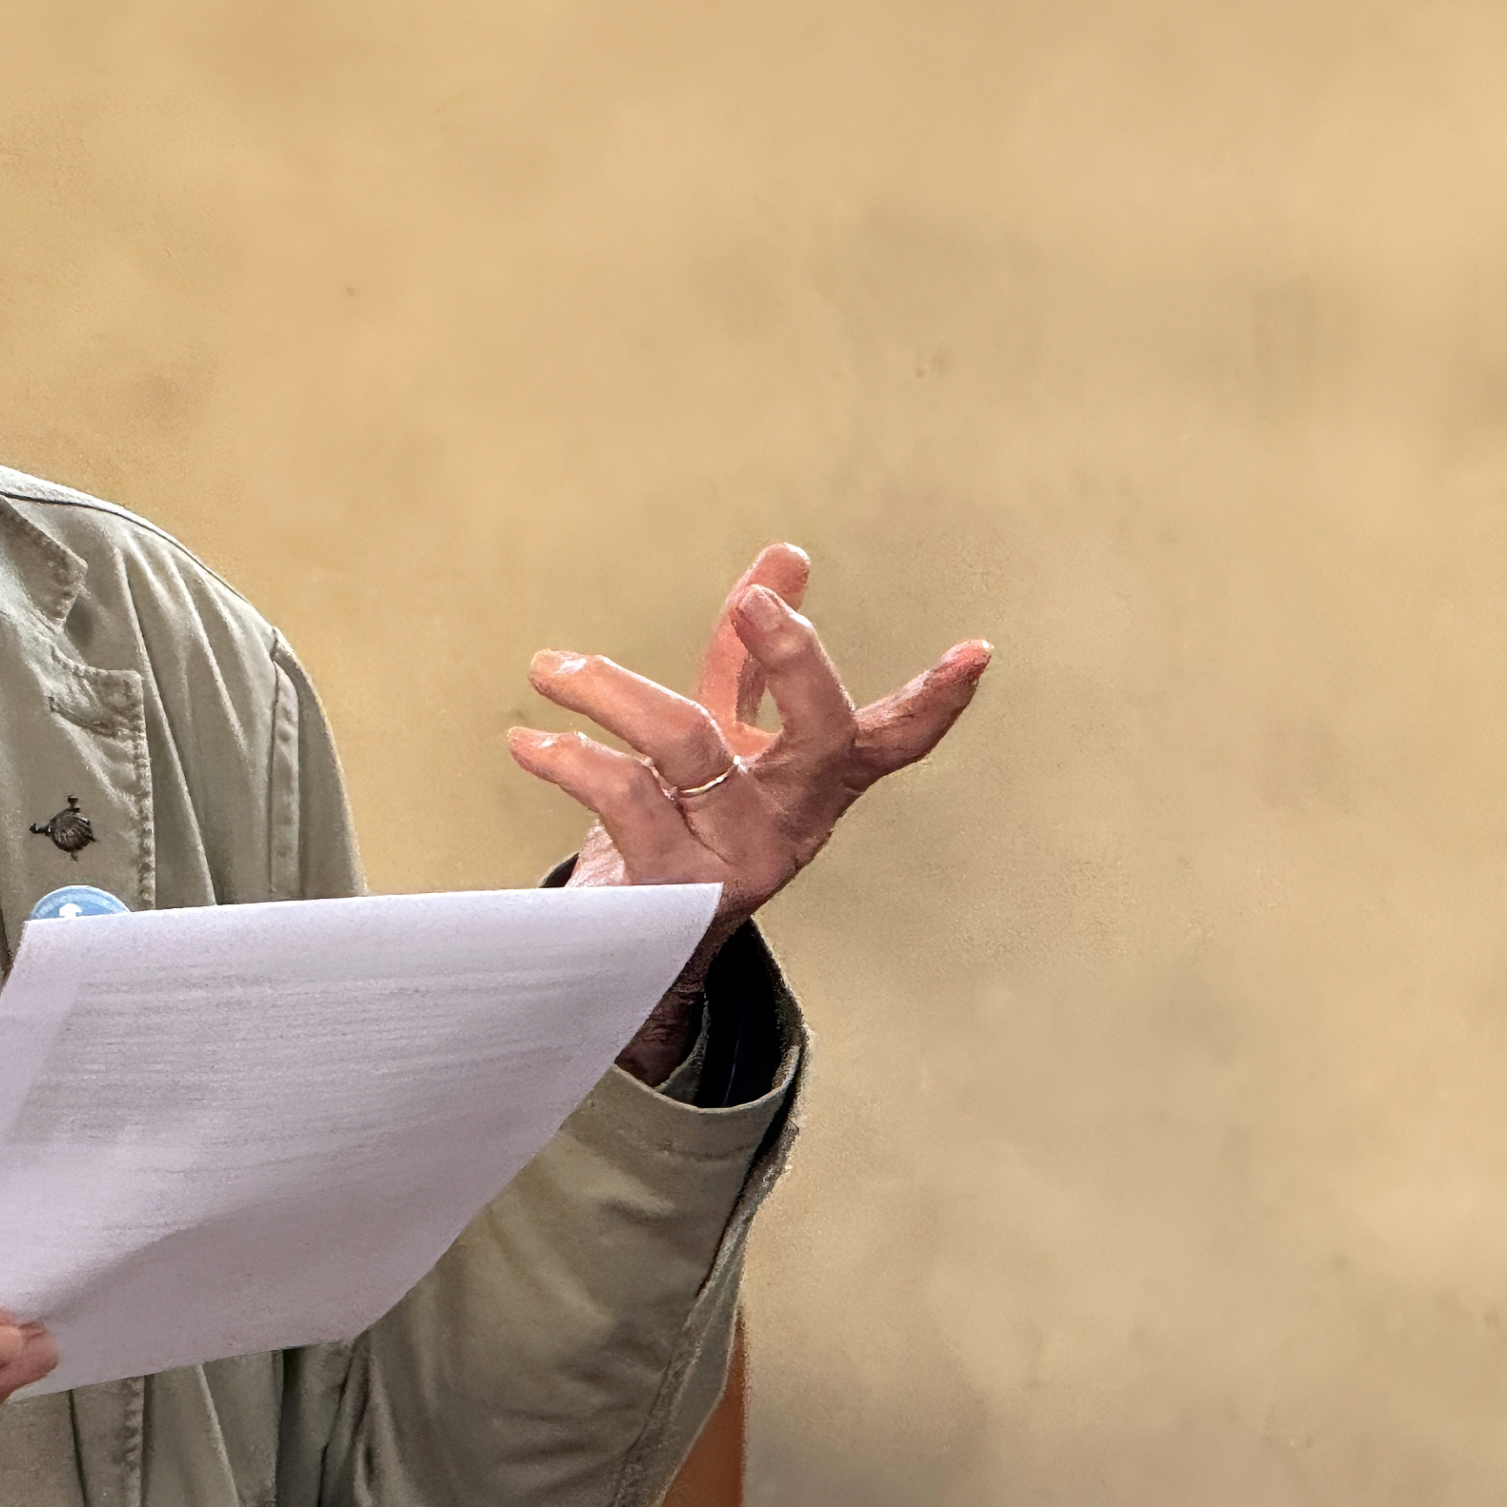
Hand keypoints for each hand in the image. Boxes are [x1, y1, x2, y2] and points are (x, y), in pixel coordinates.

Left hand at [509, 544, 989, 1074]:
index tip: (976, 653)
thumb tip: (787, 556)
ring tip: (551, 666)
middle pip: (819, 736)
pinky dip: (569, 758)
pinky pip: (624, 802)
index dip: (936, 701)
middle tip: (750, 605)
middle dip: (791, 661)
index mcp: (813, 782)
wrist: (626, 950)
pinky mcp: (671, 892)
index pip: (892, 740)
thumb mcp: (724, 737)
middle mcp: (790, 824)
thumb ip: (750, 655)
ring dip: (615, 693)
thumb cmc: (683, 823)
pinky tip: (530, 740)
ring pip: (690, 750)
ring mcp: (735, 862)